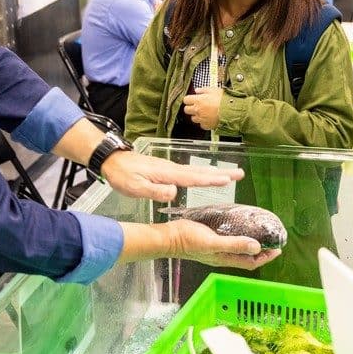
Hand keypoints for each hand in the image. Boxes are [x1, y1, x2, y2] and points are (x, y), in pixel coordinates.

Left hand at [101, 150, 243, 201]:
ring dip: (214, 172)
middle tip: (240, 173)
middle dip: (221, 172)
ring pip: (197, 171)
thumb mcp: (135, 187)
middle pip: (201, 172)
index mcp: (167, 174)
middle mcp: (172, 169)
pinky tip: (205, 176)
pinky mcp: (166, 170)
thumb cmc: (122, 175)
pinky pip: (189, 172)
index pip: (193, 178)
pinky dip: (202, 174)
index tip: (228, 180)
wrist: (113, 160)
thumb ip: (155, 191)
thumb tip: (174, 193)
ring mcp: (170, 168)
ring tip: (230, 174)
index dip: (211, 180)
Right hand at [168, 219, 281, 269]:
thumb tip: (256, 246)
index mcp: (225, 259)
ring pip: (239, 250)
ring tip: (260, 234)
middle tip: (273, 241)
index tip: (277, 249)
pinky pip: (229, 242)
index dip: (266, 257)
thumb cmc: (188, 240)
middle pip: (247, 257)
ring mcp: (216, 250)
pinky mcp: (210, 241)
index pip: (251, 262)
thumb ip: (234, 245)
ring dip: (251, 244)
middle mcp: (222, 256)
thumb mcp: (213, 242)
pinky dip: (239, 237)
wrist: (169, 237)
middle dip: (262, 252)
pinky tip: (239, 228)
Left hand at [183, 86, 222, 129]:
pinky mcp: (206, 125)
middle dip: (190, 107)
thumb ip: (204, 90)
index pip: (186, 100)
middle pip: (187, 110)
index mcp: (198, 100)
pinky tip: (209, 118)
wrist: (232, 111)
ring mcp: (201, 119)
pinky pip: (202, 124)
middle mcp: (197, 110)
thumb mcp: (214, 90)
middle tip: (196, 105)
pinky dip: (204, 122)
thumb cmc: (224, 100)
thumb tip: (198, 90)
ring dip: (197, 115)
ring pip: (193, 118)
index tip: (191, 99)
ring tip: (204, 112)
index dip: (189, 99)